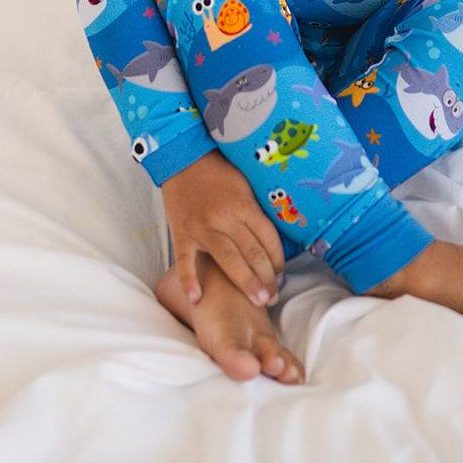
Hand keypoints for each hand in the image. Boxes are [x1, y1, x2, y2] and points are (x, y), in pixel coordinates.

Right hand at [160, 149, 285, 308]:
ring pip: (228, 260)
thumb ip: (255, 212)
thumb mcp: (244, 185)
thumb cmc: (218, 173)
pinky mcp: (182, 234)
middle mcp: (225, 217)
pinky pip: (186, 261)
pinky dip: (190, 281)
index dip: (277, 259)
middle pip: (252, 252)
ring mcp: (202, 227)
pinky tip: (197, 299)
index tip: (280, 275)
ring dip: (245, 283)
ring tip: (258, 303)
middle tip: (273, 299)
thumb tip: (273, 240)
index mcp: (244, 204)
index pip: (268, 237)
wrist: (183, 159)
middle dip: (266, 278)